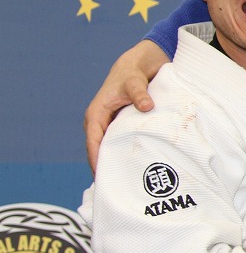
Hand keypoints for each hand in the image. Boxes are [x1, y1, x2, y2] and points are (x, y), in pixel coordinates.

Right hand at [85, 40, 169, 171]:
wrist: (140, 64)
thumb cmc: (132, 73)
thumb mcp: (135, 81)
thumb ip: (140, 93)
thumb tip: (146, 106)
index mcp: (96, 114)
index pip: (93, 142)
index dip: (96, 159)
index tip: (102, 176)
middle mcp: (101, 122)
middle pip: (100, 149)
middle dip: (106, 166)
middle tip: (116, 187)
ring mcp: (112, 125)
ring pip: (111, 147)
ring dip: (117, 161)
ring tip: (127, 182)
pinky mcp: (123, 125)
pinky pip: (122, 142)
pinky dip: (126, 152)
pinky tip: (137, 166)